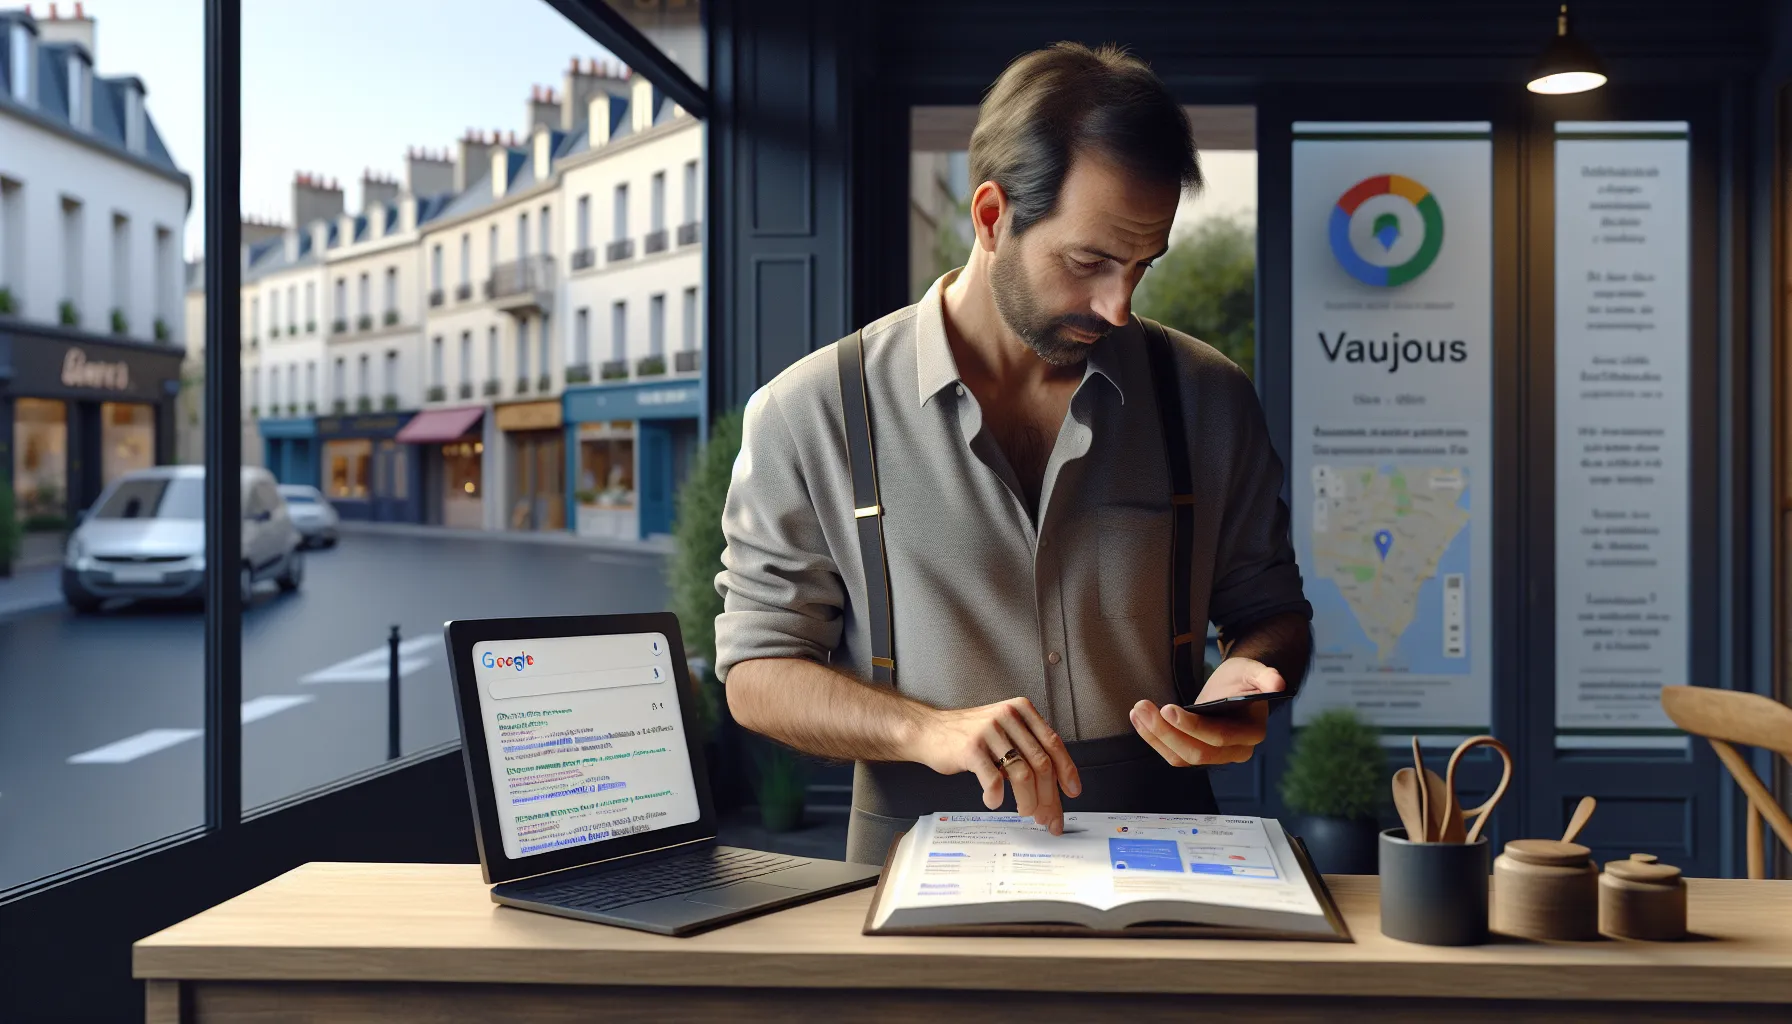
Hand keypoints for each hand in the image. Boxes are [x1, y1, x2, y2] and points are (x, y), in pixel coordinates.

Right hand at [906, 697, 1081, 834]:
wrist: (929, 730)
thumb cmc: (968, 735)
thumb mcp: (1004, 731)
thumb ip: (1027, 751)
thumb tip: (1052, 793)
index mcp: (1021, 710)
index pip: (1053, 743)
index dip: (1067, 771)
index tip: (1073, 792)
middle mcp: (1008, 716)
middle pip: (1041, 763)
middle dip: (1048, 796)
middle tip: (1046, 816)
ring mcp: (989, 731)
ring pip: (1022, 774)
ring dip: (1027, 800)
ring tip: (1024, 811)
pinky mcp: (970, 748)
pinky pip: (994, 779)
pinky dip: (997, 796)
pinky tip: (993, 801)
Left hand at [1129, 658, 1284, 766]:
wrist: (1238, 686)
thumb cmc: (1244, 678)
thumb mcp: (1254, 670)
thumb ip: (1264, 676)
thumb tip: (1276, 682)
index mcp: (1251, 733)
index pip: (1219, 737)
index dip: (1192, 727)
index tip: (1168, 709)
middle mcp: (1235, 751)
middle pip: (1197, 753)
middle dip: (1166, 733)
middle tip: (1143, 708)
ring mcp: (1215, 756)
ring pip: (1181, 757)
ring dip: (1155, 737)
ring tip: (1138, 711)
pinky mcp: (1198, 753)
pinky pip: (1174, 754)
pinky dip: (1154, 739)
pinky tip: (1139, 720)